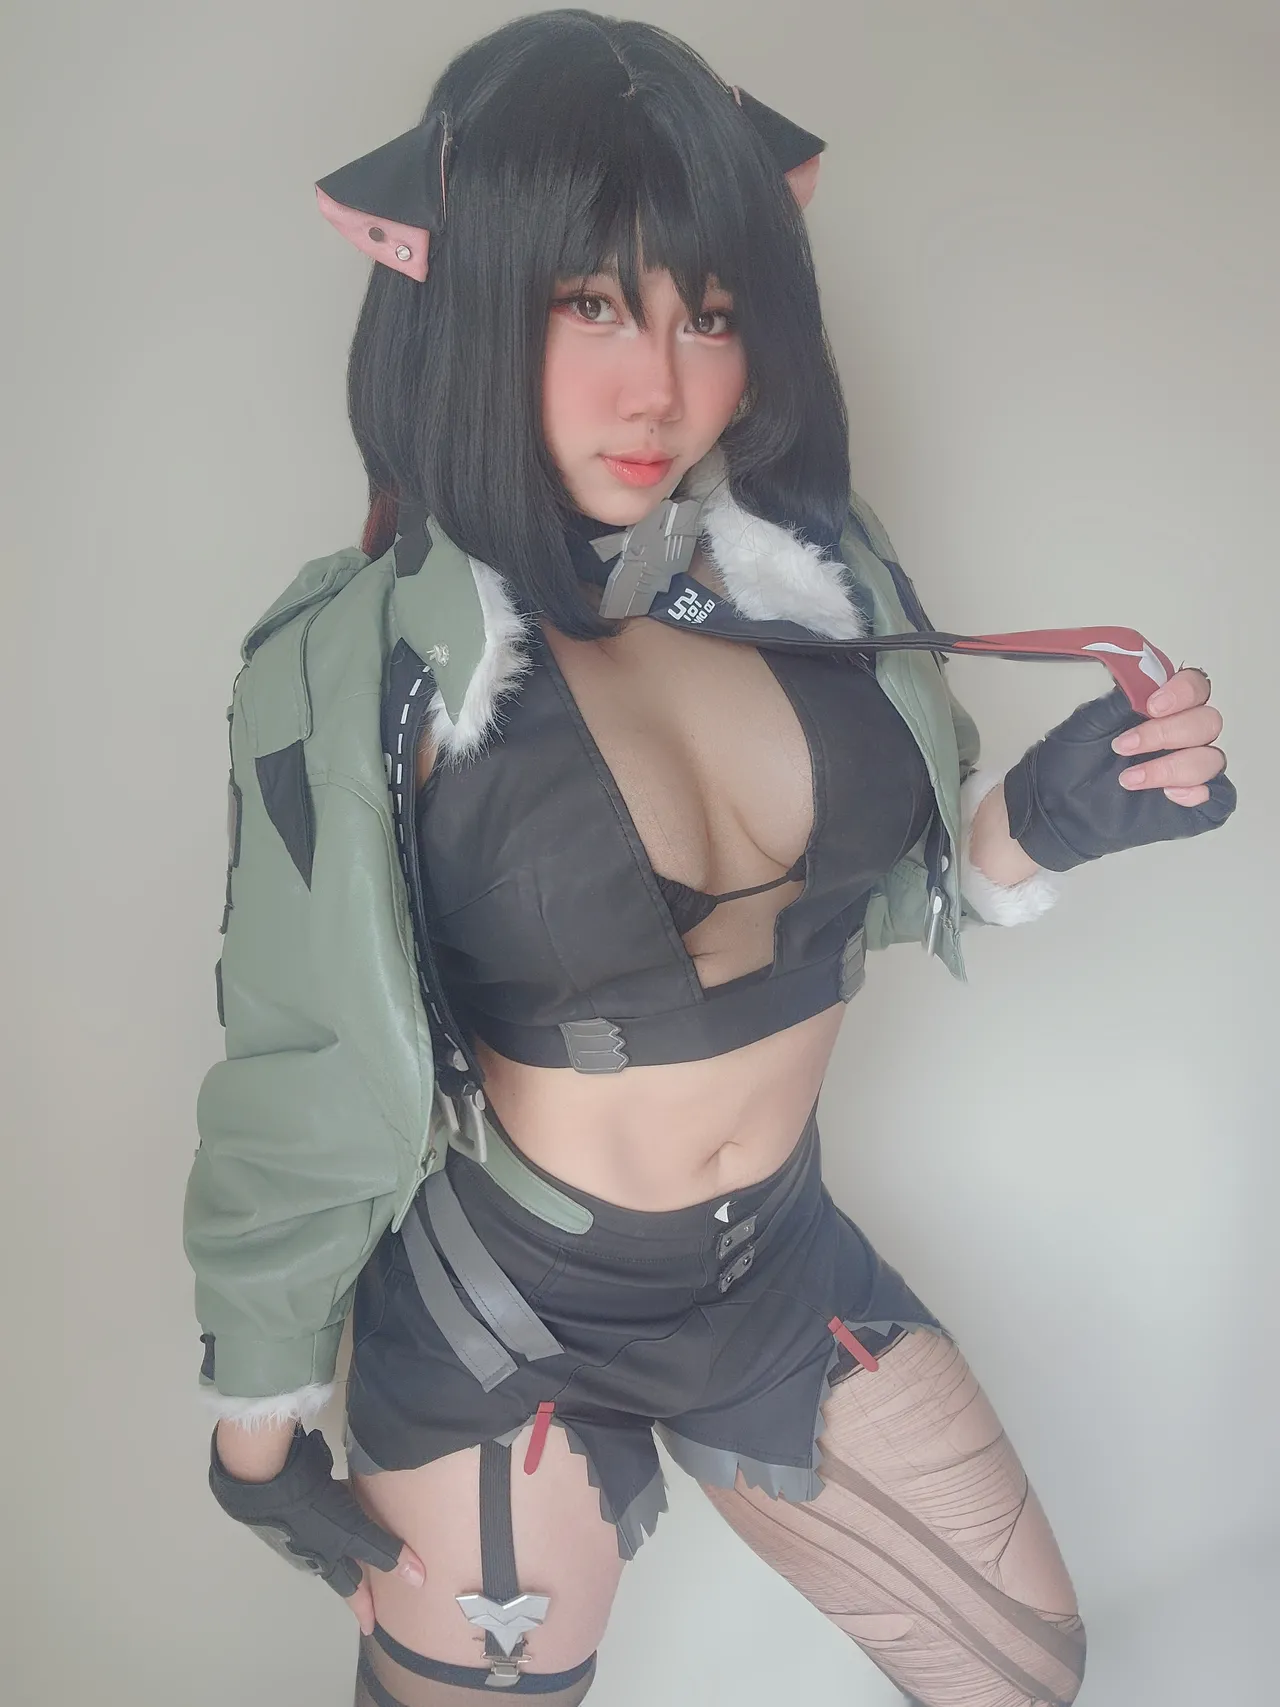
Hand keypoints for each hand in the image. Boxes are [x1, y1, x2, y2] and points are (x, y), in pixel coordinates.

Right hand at [208, 1424, 425, 1635]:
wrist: (268, 1480)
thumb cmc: (311, 1514)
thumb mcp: (352, 1533)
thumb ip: (383, 1551)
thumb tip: (419, 1579)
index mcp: (326, 1562)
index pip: (351, 1591)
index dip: (364, 1607)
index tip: (371, 1628)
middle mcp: (314, 1549)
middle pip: (340, 1567)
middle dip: (356, 1574)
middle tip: (372, 1582)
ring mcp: (304, 1525)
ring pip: (332, 1540)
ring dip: (346, 1542)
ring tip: (363, 1539)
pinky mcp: (301, 1500)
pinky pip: (328, 1510)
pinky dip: (340, 1510)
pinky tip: (346, 1497)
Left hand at [1002, 674, 1235, 871]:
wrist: (1056, 807)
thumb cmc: (1071, 764)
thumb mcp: (1088, 725)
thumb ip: (1119, 703)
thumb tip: (1146, 685)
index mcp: (1163, 709)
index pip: (1196, 687)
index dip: (1183, 692)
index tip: (1151, 706)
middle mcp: (1183, 737)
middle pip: (1208, 722)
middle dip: (1167, 733)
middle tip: (1124, 746)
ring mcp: (1189, 770)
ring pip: (1212, 758)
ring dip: (1172, 766)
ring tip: (1128, 779)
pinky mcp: (1191, 805)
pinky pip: (1219, 796)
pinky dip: (1199, 793)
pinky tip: (1169, 795)